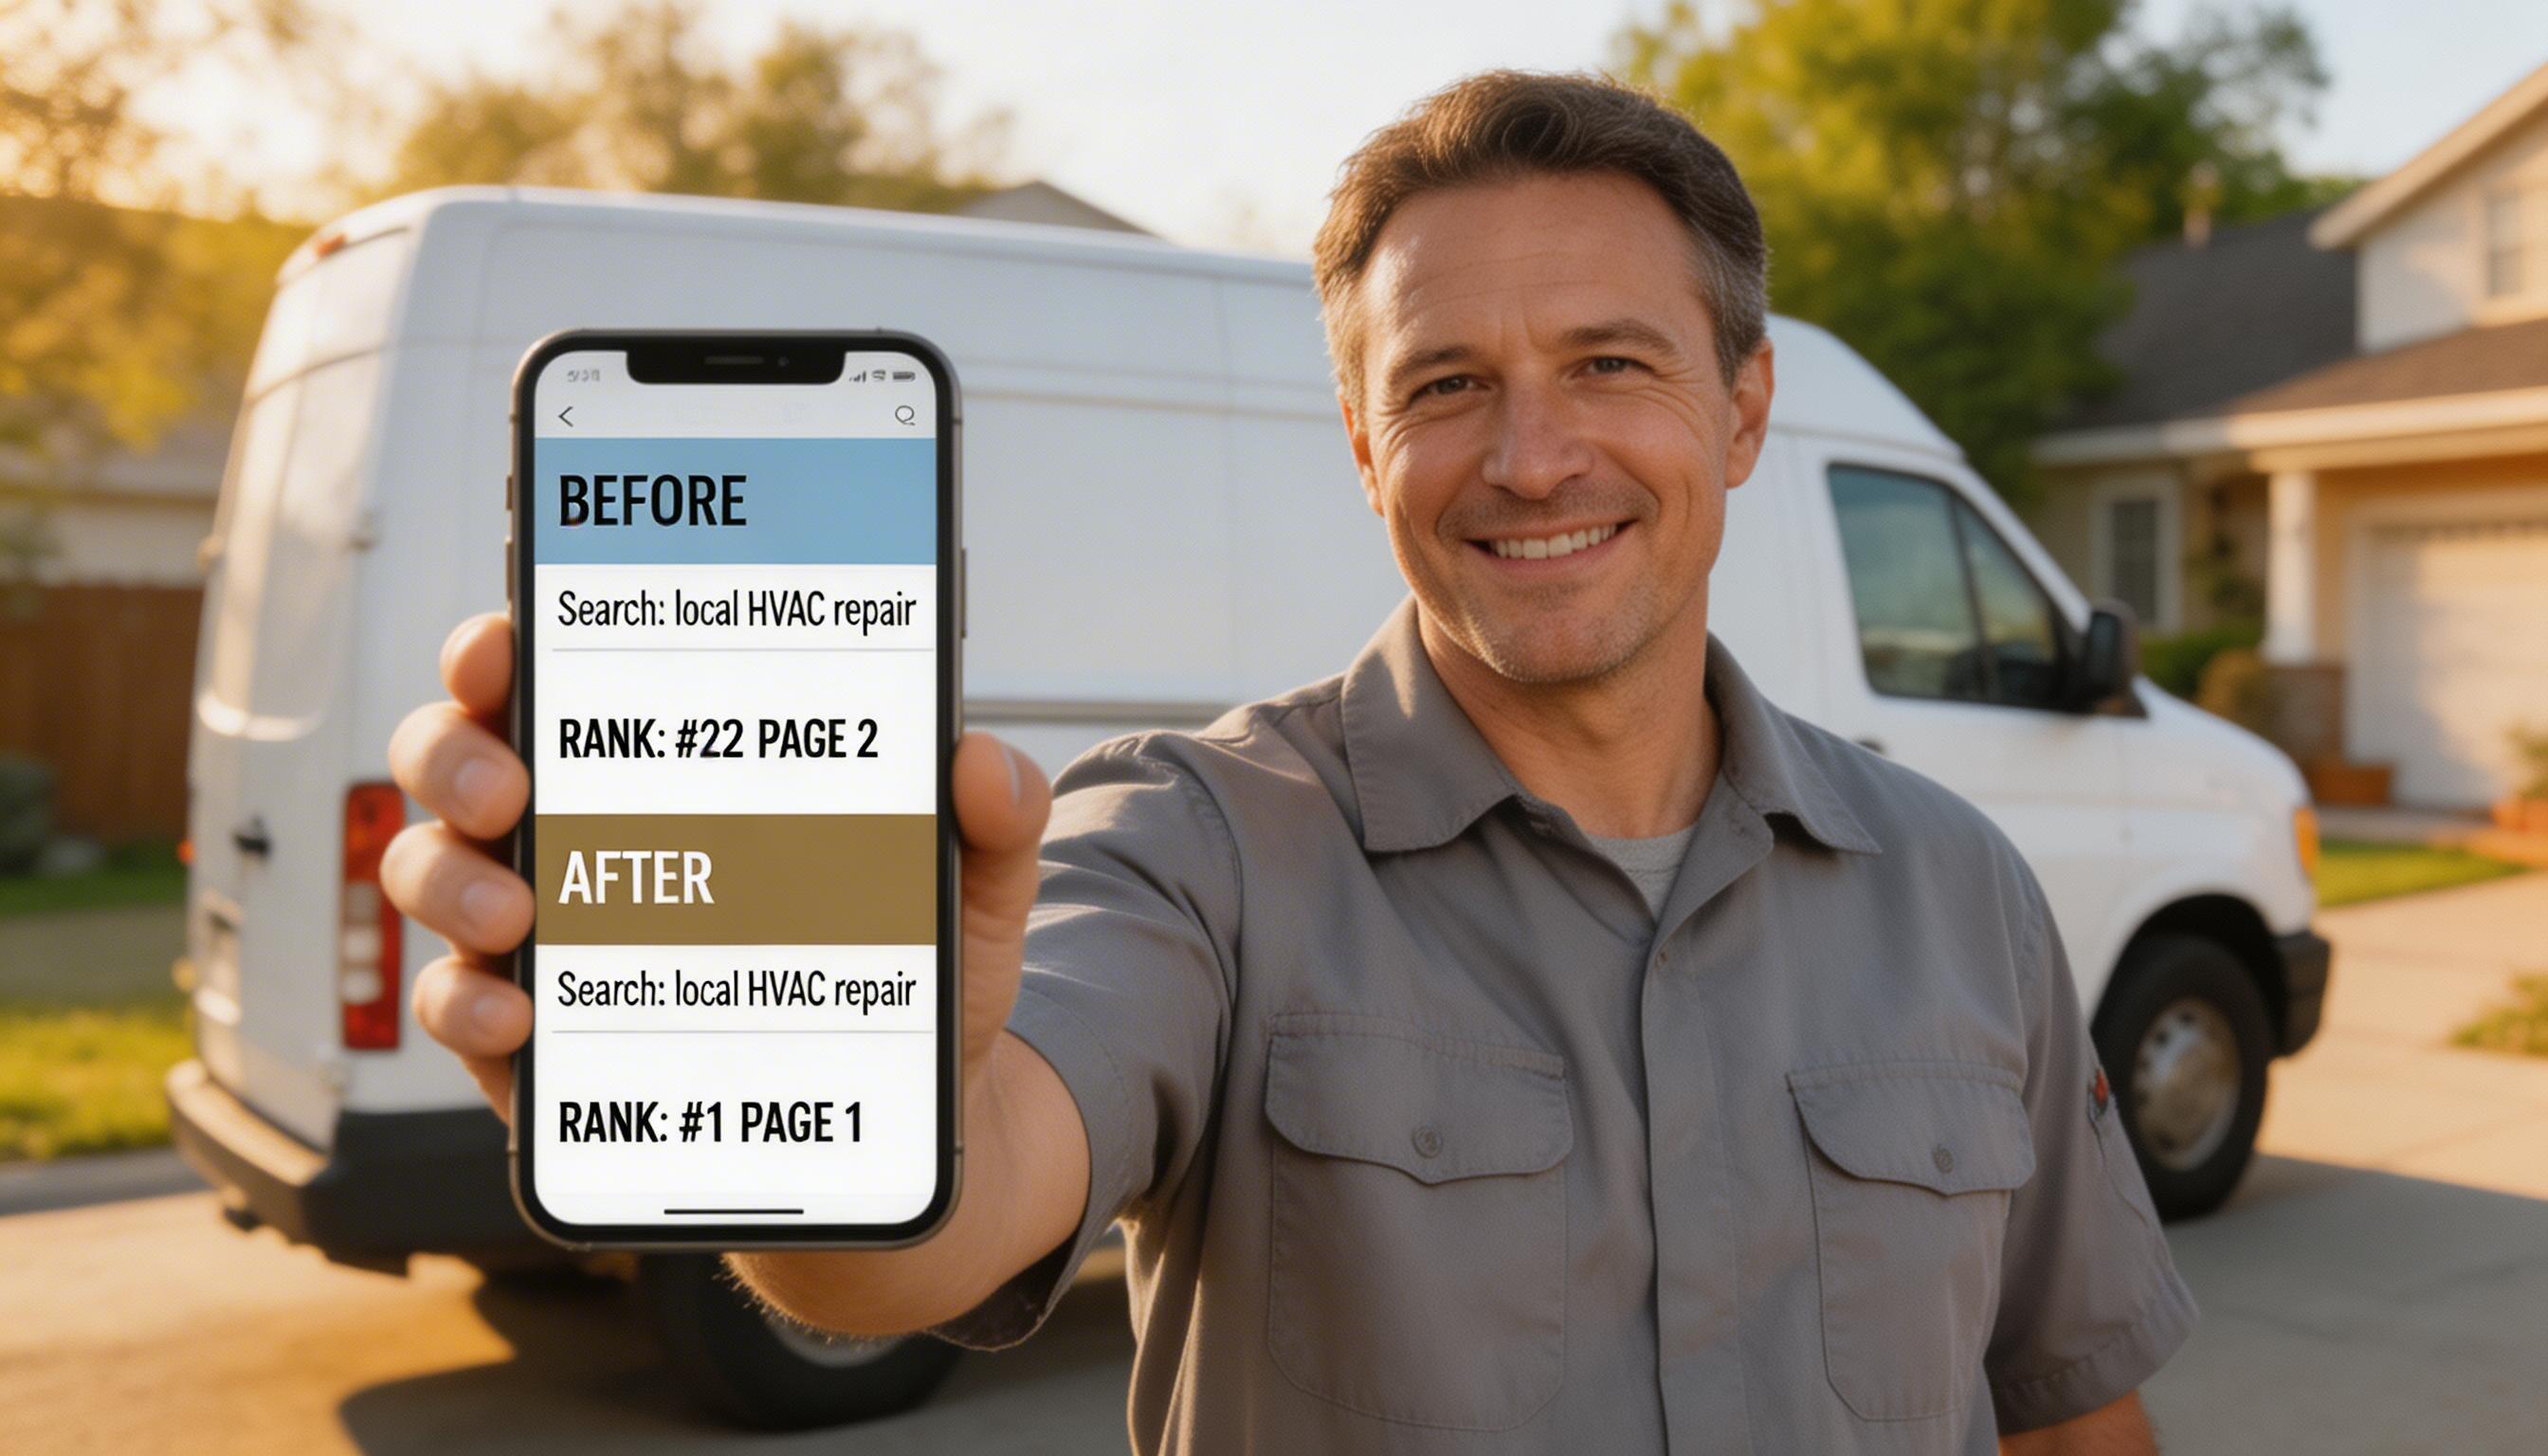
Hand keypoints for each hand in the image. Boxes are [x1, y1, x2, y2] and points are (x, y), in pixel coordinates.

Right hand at [383, 611, 1051, 1124]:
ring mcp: (542, 934)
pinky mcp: (534, 1037)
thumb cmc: (903, 976)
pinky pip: (457, 1004)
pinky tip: (519, 1012)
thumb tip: (985, 762)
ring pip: (434, 870)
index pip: (555, 676)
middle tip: (509, 784)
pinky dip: (468, 1002)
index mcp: (666, 766)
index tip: (506, 641)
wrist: (897, 1119)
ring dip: (452, 878)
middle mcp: (581, 833)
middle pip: (459, 756)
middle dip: (455, 752)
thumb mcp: (968, 895)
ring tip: (515, 910)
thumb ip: (991, 823)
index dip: (503, 645)